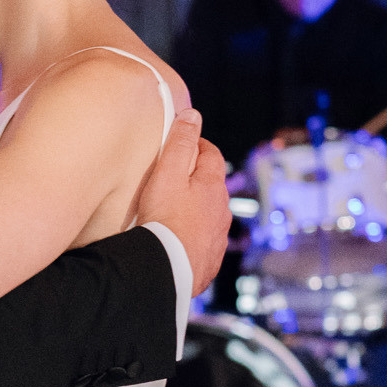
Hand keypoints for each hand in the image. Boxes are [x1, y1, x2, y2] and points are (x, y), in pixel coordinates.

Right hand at [139, 109, 230, 293]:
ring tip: (173, 211)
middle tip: (173, 177)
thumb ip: (180, 143)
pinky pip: (203, 242)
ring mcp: (218, 238)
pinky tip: (178, 241)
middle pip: (212, 186)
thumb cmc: (165, 220)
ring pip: (210, 215)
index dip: (196, 146)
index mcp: (214, 186)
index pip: (210, 155)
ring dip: (196, 209)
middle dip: (196, 178)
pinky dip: (193, 236)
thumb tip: (193, 115)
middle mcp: (222, 211)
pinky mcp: (209, 261)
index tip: (181, 144)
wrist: (168, 271)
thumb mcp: (168, 174)